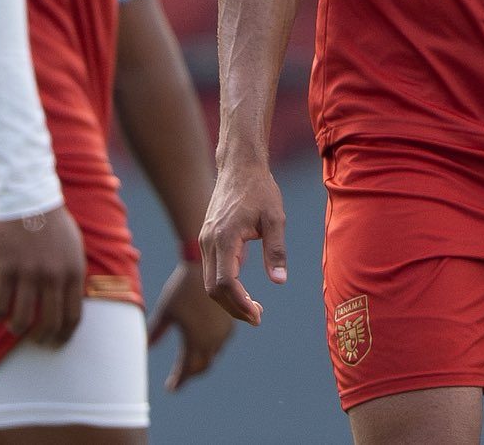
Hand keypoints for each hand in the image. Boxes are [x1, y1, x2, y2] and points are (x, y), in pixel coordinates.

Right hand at [0, 205, 85, 345]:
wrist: (28, 198)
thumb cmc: (52, 224)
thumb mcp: (74, 248)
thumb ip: (73, 275)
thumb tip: (71, 303)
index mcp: (74, 271)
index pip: (73, 316)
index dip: (63, 336)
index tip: (55, 344)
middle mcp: (53, 276)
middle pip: (48, 323)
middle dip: (41, 338)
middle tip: (33, 341)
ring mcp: (29, 273)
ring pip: (21, 319)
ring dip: (16, 330)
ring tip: (13, 327)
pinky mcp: (5, 268)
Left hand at [149, 258, 236, 390]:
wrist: (204, 266)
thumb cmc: (180, 289)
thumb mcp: (165, 311)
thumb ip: (156, 332)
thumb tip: (145, 348)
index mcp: (195, 340)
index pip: (187, 369)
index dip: (178, 380)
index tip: (171, 388)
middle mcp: (212, 339)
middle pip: (202, 365)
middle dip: (190, 373)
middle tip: (178, 380)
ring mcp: (223, 331)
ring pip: (212, 354)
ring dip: (201, 361)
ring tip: (189, 364)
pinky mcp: (230, 321)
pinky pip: (220, 343)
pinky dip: (210, 348)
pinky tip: (203, 346)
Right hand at [201, 161, 287, 324]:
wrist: (240, 166)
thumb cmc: (260, 189)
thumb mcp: (275, 218)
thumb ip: (276, 250)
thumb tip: (279, 281)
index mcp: (225, 237)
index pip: (225, 282)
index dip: (240, 303)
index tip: (258, 315)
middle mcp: (209, 241)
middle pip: (213, 289)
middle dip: (234, 308)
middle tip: (258, 317)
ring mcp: (205, 240)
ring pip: (209, 283)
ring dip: (228, 300)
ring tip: (253, 309)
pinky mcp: (206, 239)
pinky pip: (211, 271)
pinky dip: (224, 287)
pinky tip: (243, 292)